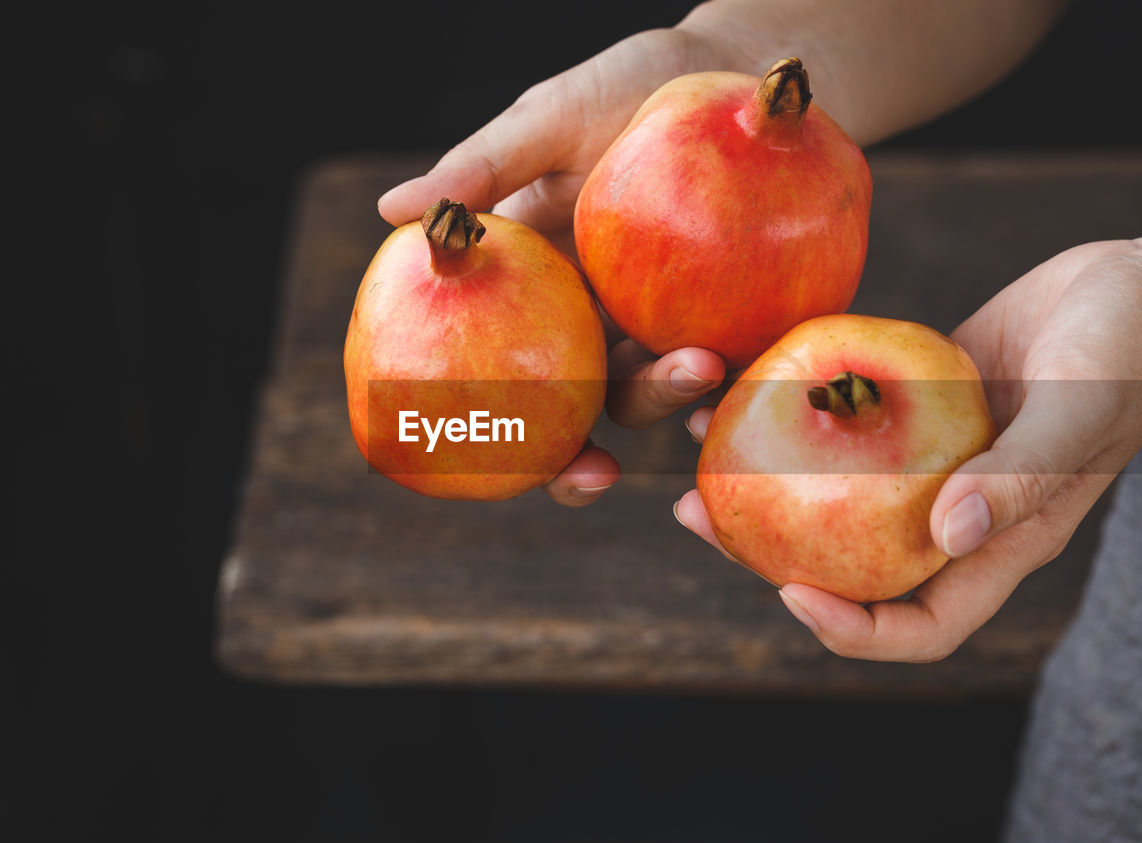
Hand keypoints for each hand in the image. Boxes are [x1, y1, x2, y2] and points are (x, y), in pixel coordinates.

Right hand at [379, 26, 739, 505]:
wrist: (732, 72)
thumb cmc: (625, 88)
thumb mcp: (550, 121)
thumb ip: (482, 168)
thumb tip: (396, 211)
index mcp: (533, 290)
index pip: (495, 372)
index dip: (487, 431)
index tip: (482, 464)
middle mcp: (587, 321)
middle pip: (570, 410)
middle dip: (576, 462)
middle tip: (596, 471)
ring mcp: (657, 323)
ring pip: (648, 391)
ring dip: (666, 399)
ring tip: (698, 365)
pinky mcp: (727, 317)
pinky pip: (726, 363)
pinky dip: (732, 377)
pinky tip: (745, 370)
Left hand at [676, 227, 1141, 660]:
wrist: (1139, 289)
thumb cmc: (1130, 352)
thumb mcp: (1080, 410)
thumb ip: (1021, 476)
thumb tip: (946, 535)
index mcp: (999, 542)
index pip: (921, 625)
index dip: (854, 630)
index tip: (789, 593)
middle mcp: (954, 514)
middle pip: (854, 569)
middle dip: (772, 559)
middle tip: (700, 520)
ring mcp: (931, 464)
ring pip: (837, 500)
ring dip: (766, 489)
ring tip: (698, 458)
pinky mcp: (917, 411)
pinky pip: (846, 431)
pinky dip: (796, 421)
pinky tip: (743, 390)